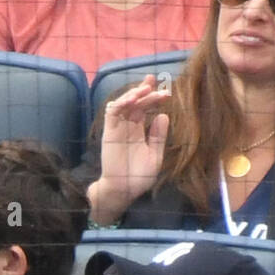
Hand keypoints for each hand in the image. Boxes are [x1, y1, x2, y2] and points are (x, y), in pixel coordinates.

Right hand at [92, 74, 171, 223]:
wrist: (123, 190)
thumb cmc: (138, 177)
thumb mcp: (155, 156)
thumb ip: (158, 137)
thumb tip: (164, 116)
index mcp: (138, 131)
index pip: (144, 108)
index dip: (153, 98)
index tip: (165, 92)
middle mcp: (128, 127)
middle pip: (135, 102)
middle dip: (145, 90)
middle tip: (156, 84)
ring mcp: (118, 128)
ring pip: (124, 104)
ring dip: (133, 94)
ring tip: (145, 89)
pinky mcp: (109, 132)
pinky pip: (112, 112)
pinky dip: (121, 103)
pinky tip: (132, 99)